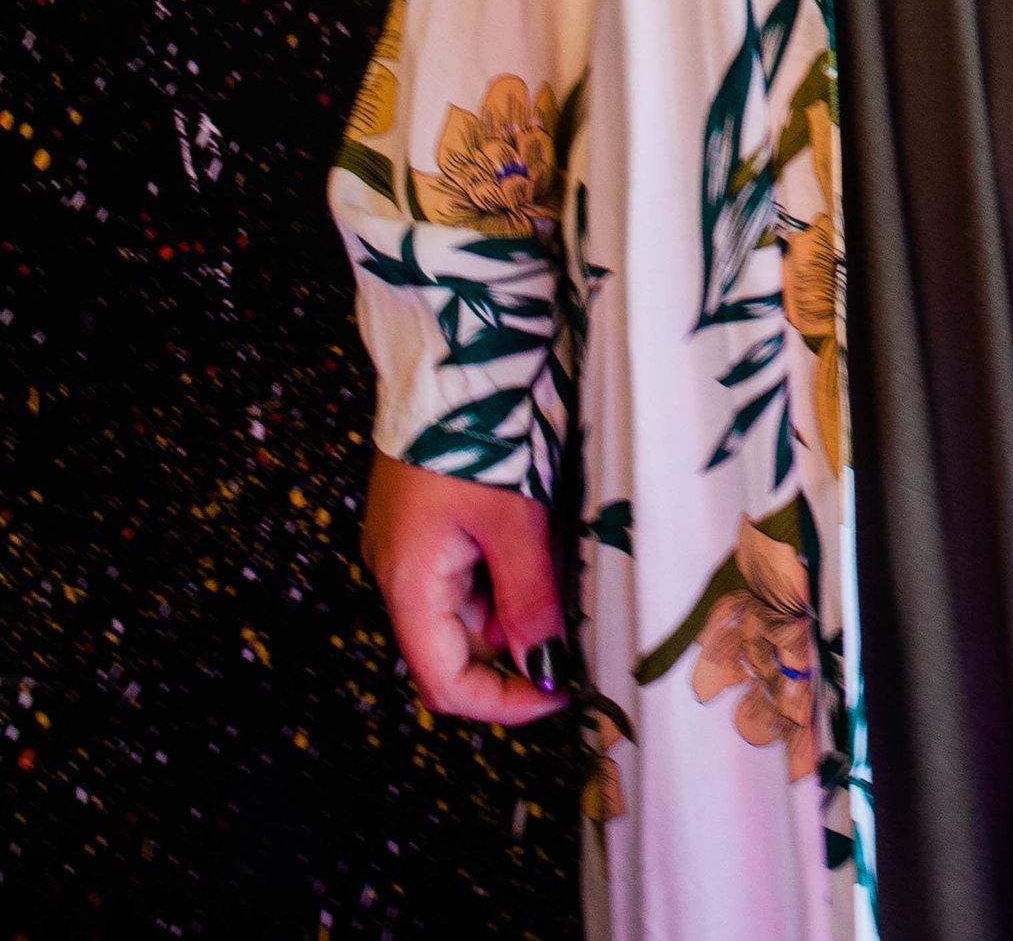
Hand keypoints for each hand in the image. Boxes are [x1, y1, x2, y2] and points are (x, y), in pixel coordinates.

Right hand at [363, 446, 569, 723]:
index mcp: (408, 583)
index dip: (503, 702)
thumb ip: (530, 599)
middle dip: (519, 643)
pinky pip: (471, 567)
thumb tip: (548, 671)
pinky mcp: (429, 519)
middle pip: (459, 646)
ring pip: (471, 605)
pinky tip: (540, 535)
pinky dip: (509, 567)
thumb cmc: (475, 432)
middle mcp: (400, 573)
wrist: (448, 349)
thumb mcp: (514, 519)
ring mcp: (412, 545)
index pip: (445, 682)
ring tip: (558, 560)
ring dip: (519, 600)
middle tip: (575, 620)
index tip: (561, 694)